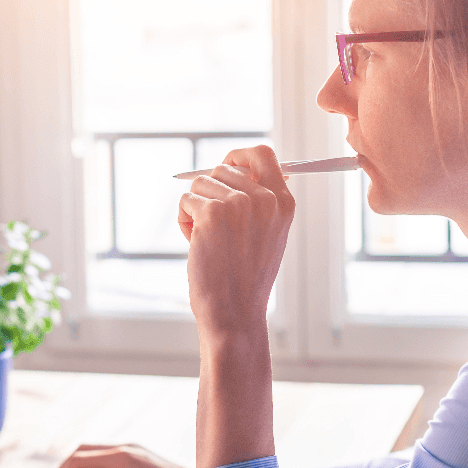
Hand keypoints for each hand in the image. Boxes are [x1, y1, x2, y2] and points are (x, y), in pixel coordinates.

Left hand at [177, 145, 294, 340]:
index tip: (225, 166)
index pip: (262, 154)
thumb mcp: (268, 235)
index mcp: (283, 202)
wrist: (235, 313)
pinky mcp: (212, 213)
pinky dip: (184, 222)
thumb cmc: (245, 278)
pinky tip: (196, 245)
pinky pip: (185, 200)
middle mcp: (264, 199)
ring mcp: (239, 204)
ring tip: (208, 240)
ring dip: (195, 209)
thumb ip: (260, 200)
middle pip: (222, 168)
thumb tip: (238, 166)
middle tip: (214, 228)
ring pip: (200, 184)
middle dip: (210, 194)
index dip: (238, 156)